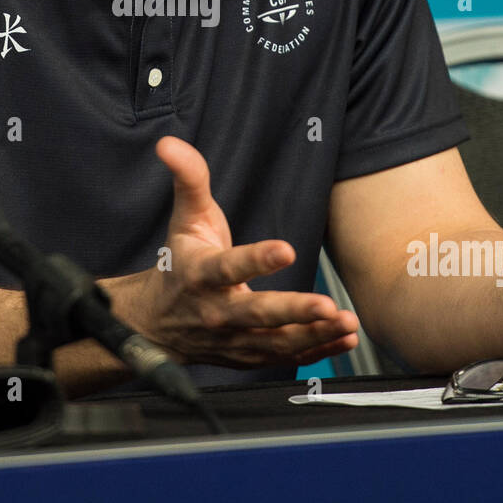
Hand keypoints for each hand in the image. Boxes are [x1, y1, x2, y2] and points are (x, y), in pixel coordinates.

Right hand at [119, 136, 358, 369]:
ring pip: (276, 342)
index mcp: (202, 274)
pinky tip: (343, 338)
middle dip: (294, 311)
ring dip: (314, 335)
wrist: (157, 323)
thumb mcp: (184, 219)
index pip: (230, 267)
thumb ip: (189, 180)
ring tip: (345, 322)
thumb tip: (170, 144)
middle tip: (326, 306)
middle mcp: (218, 311)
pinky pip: (286, 358)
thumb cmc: (180, 264)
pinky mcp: (249, 356)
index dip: (258, 260)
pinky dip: (317, 351)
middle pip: (258, 313)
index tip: (287, 250)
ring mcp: (234, 339)